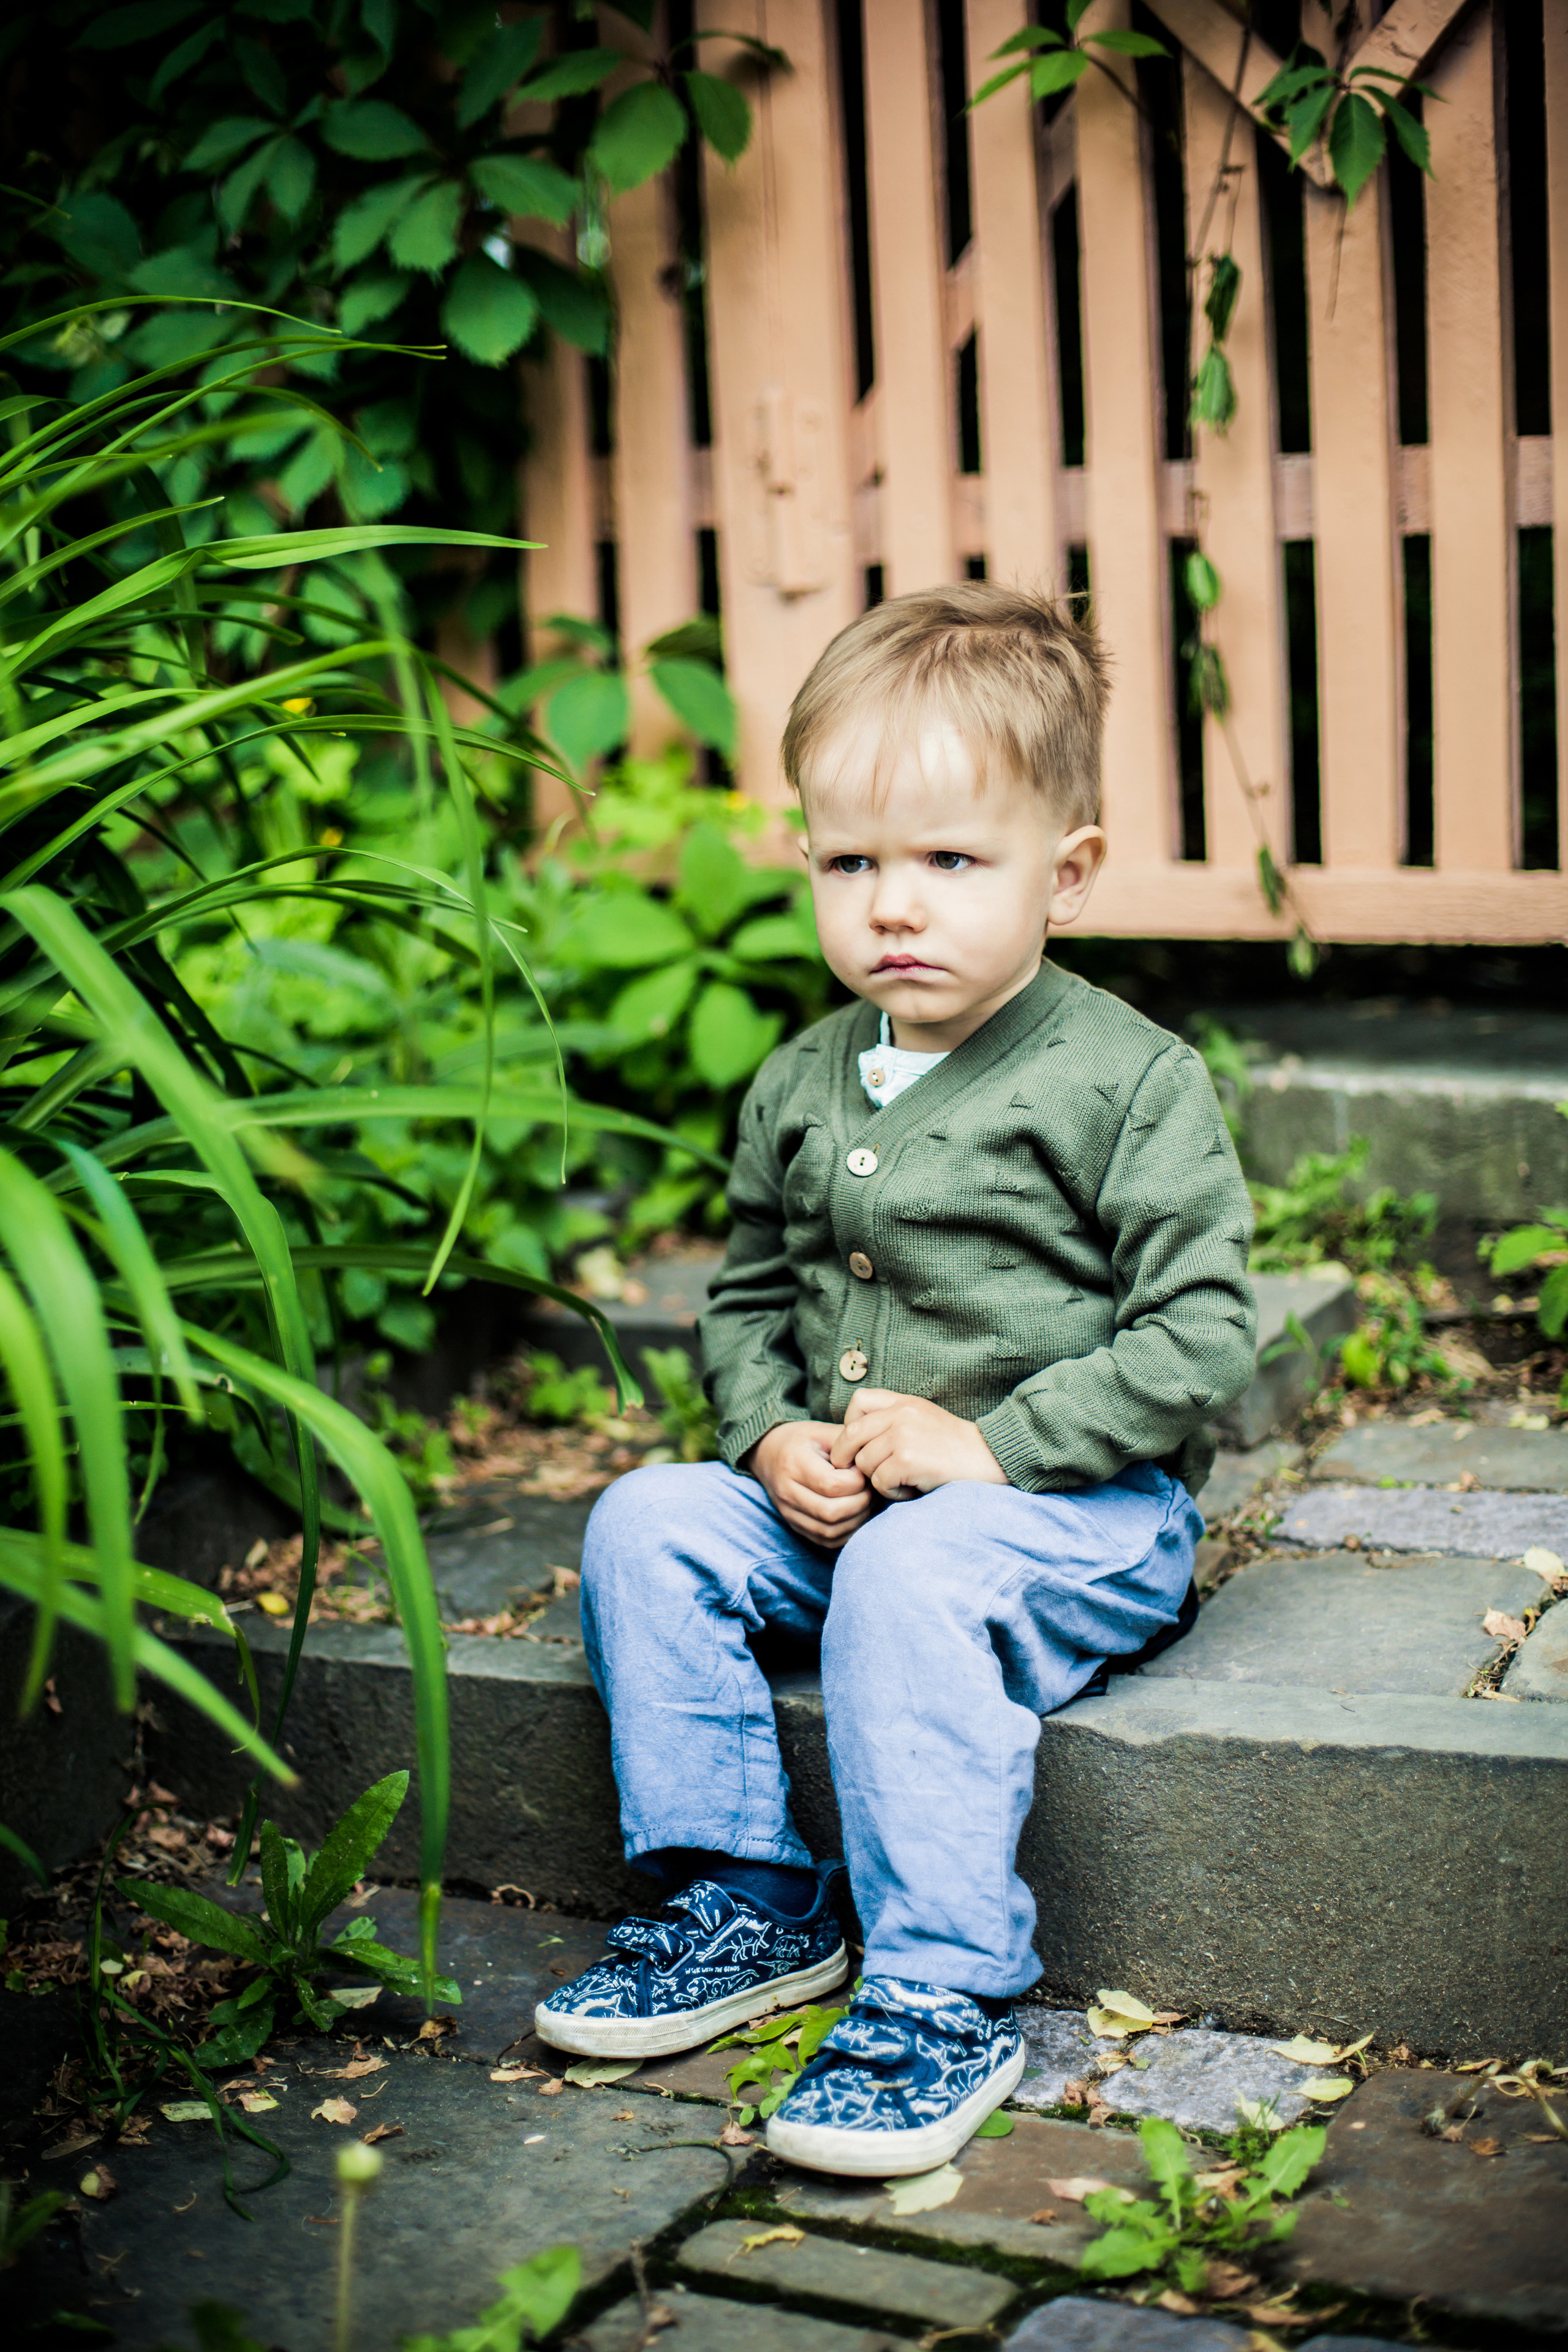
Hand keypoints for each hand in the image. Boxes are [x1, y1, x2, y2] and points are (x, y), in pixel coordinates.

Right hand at [746, 1421, 877, 1548]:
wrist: (767, 1454)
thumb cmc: (800, 1441)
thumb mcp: (821, 1431)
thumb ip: (847, 1443)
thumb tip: (870, 1465)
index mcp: (793, 1464)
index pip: (832, 1485)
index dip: (857, 1481)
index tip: (863, 1471)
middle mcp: (787, 1492)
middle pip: (832, 1512)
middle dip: (861, 1503)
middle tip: (870, 1489)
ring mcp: (789, 1513)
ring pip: (830, 1531)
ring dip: (857, 1520)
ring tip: (866, 1502)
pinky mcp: (795, 1526)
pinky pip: (826, 1541)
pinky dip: (847, 1532)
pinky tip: (856, 1515)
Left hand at [829, 1389, 1007, 1498]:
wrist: (989, 1459)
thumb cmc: (954, 1446)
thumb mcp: (923, 1418)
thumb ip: (891, 1420)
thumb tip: (852, 1440)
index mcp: (903, 1402)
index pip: (858, 1402)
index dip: (849, 1426)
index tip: (858, 1445)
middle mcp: (900, 1414)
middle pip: (851, 1436)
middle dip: (848, 1458)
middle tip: (861, 1474)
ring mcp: (902, 1436)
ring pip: (864, 1464)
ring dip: (878, 1479)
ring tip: (903, 1480)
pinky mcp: (907, 1460)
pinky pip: (879, 1482)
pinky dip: (893, 1493)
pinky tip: (913, 1488)